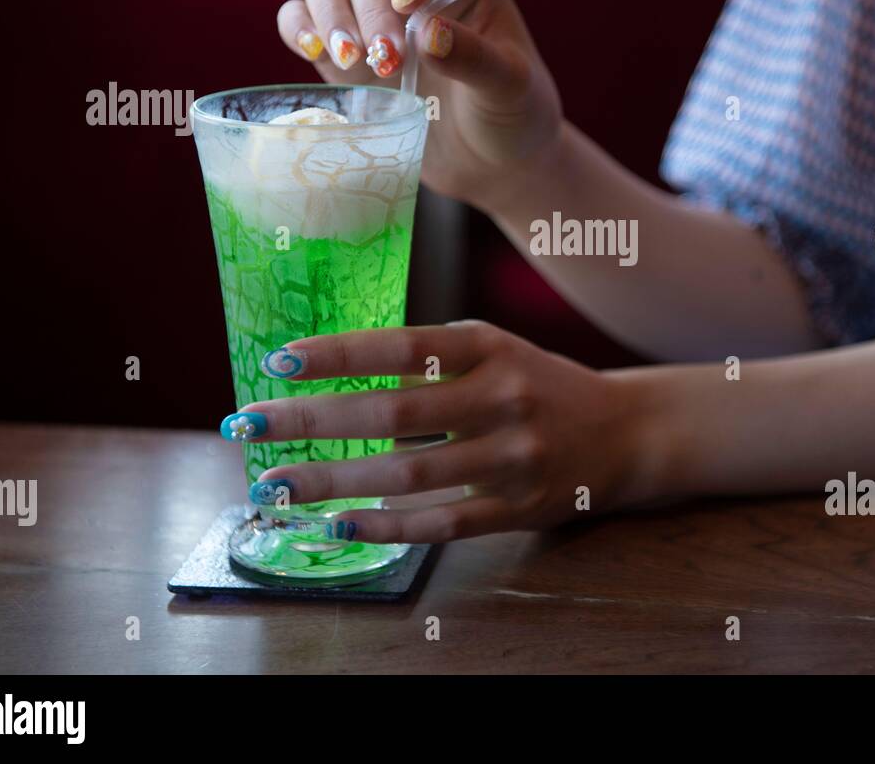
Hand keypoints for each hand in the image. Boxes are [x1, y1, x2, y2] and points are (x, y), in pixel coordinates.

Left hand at [234, 321, 658, 542]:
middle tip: (248, 424)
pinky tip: (338, 524)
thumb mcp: (494, 349)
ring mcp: (513, 458)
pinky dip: (386, 526)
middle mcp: (503, 397)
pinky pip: (443, 523)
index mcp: (490, 348)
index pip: (401, 347)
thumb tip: (338, 375)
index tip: (278, 361)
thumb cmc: (540, 382)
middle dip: (312, 421)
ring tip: (275, 485)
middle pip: (394, 414)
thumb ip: (428, 358)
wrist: (626, 430)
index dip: (338, 354)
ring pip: (410, 475)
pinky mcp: (518, 507)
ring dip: (334, 482)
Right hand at [275, 0, 562, 213]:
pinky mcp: (345, 59)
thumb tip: (429, 32)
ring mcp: (372, 21)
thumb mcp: (510, 85)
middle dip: (371, 12)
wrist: (494, 163)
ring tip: (354, 63)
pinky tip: (318, 54)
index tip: (411, 2)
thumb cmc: (513, 113)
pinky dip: (300, 31)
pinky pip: (302, 24)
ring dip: (331, 19)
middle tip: (390, 60)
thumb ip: (476, 57)